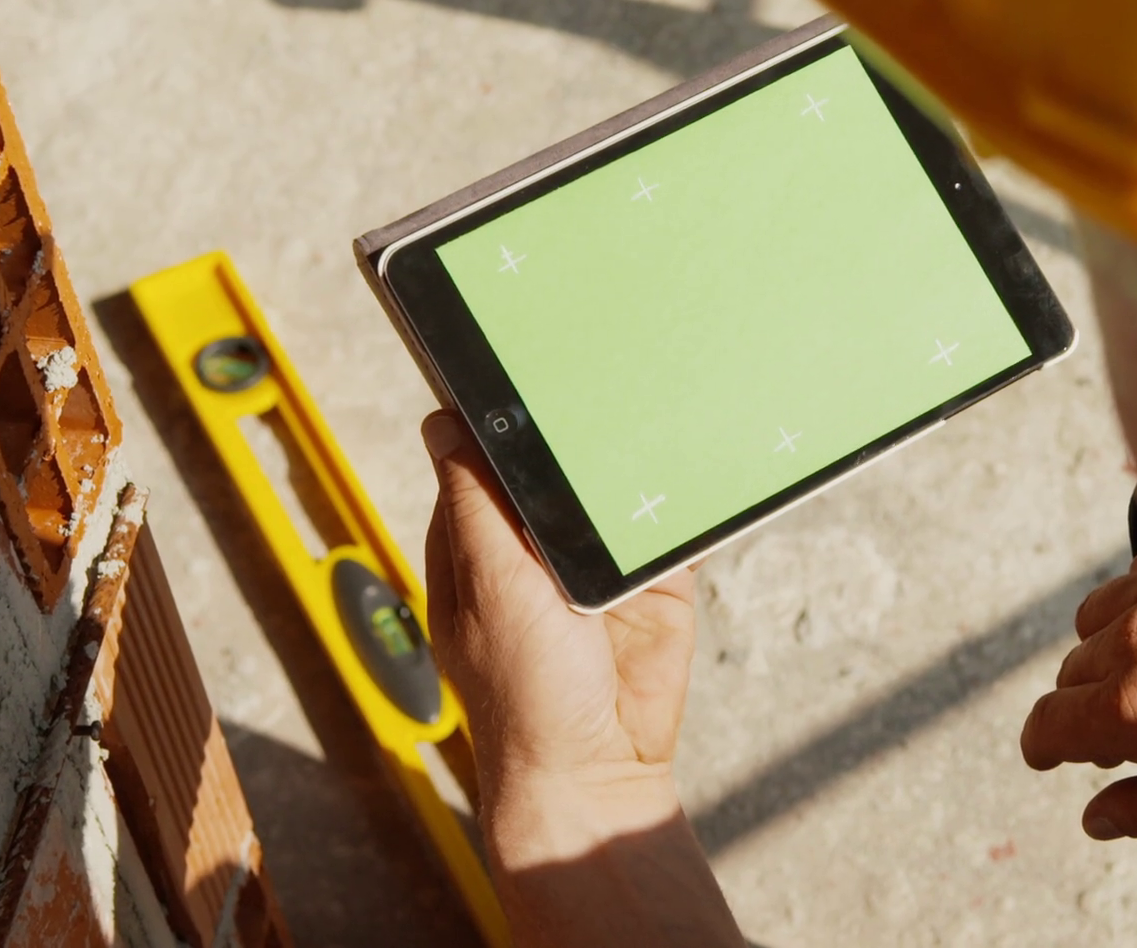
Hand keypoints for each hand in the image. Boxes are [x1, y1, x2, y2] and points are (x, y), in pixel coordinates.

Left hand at [421, 412, 697, 848]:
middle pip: (552, 468)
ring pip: (612, 489)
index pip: (481, 463)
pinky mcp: (653, 582)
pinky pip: (667, 526)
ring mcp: (594, 565)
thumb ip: (475, 506)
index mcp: (477, 547)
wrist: (600, 769)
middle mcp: (534, 551)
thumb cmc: (524, 694)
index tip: (516, 367)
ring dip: (631, 463)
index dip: (497, 421)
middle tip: (596, 378)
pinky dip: (680, 501)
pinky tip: (692, 467)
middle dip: (572, 434)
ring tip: (650, 413)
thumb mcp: (489, 586)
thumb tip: (444, 426)